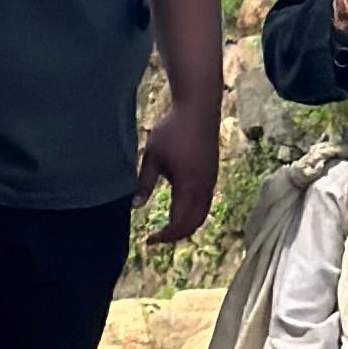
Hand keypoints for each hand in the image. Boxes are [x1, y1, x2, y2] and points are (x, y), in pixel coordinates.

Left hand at [137, 91, 220, 243]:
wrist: (198, 108)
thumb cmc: (172, 129)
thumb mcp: (152, 155)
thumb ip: (143, 182)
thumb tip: (135, 206)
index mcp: (188, 185)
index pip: (179, 223)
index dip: (164, 236)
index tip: (149, 240)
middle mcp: (204, 187)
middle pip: (193, 223)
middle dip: (176, 235)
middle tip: (157, 237)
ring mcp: (211, 180)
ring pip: (202, 214)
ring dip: (186, 225)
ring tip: (167, 227)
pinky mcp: (212, 173)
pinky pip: (205, 202)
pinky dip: (193, 213)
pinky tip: (178, 208)